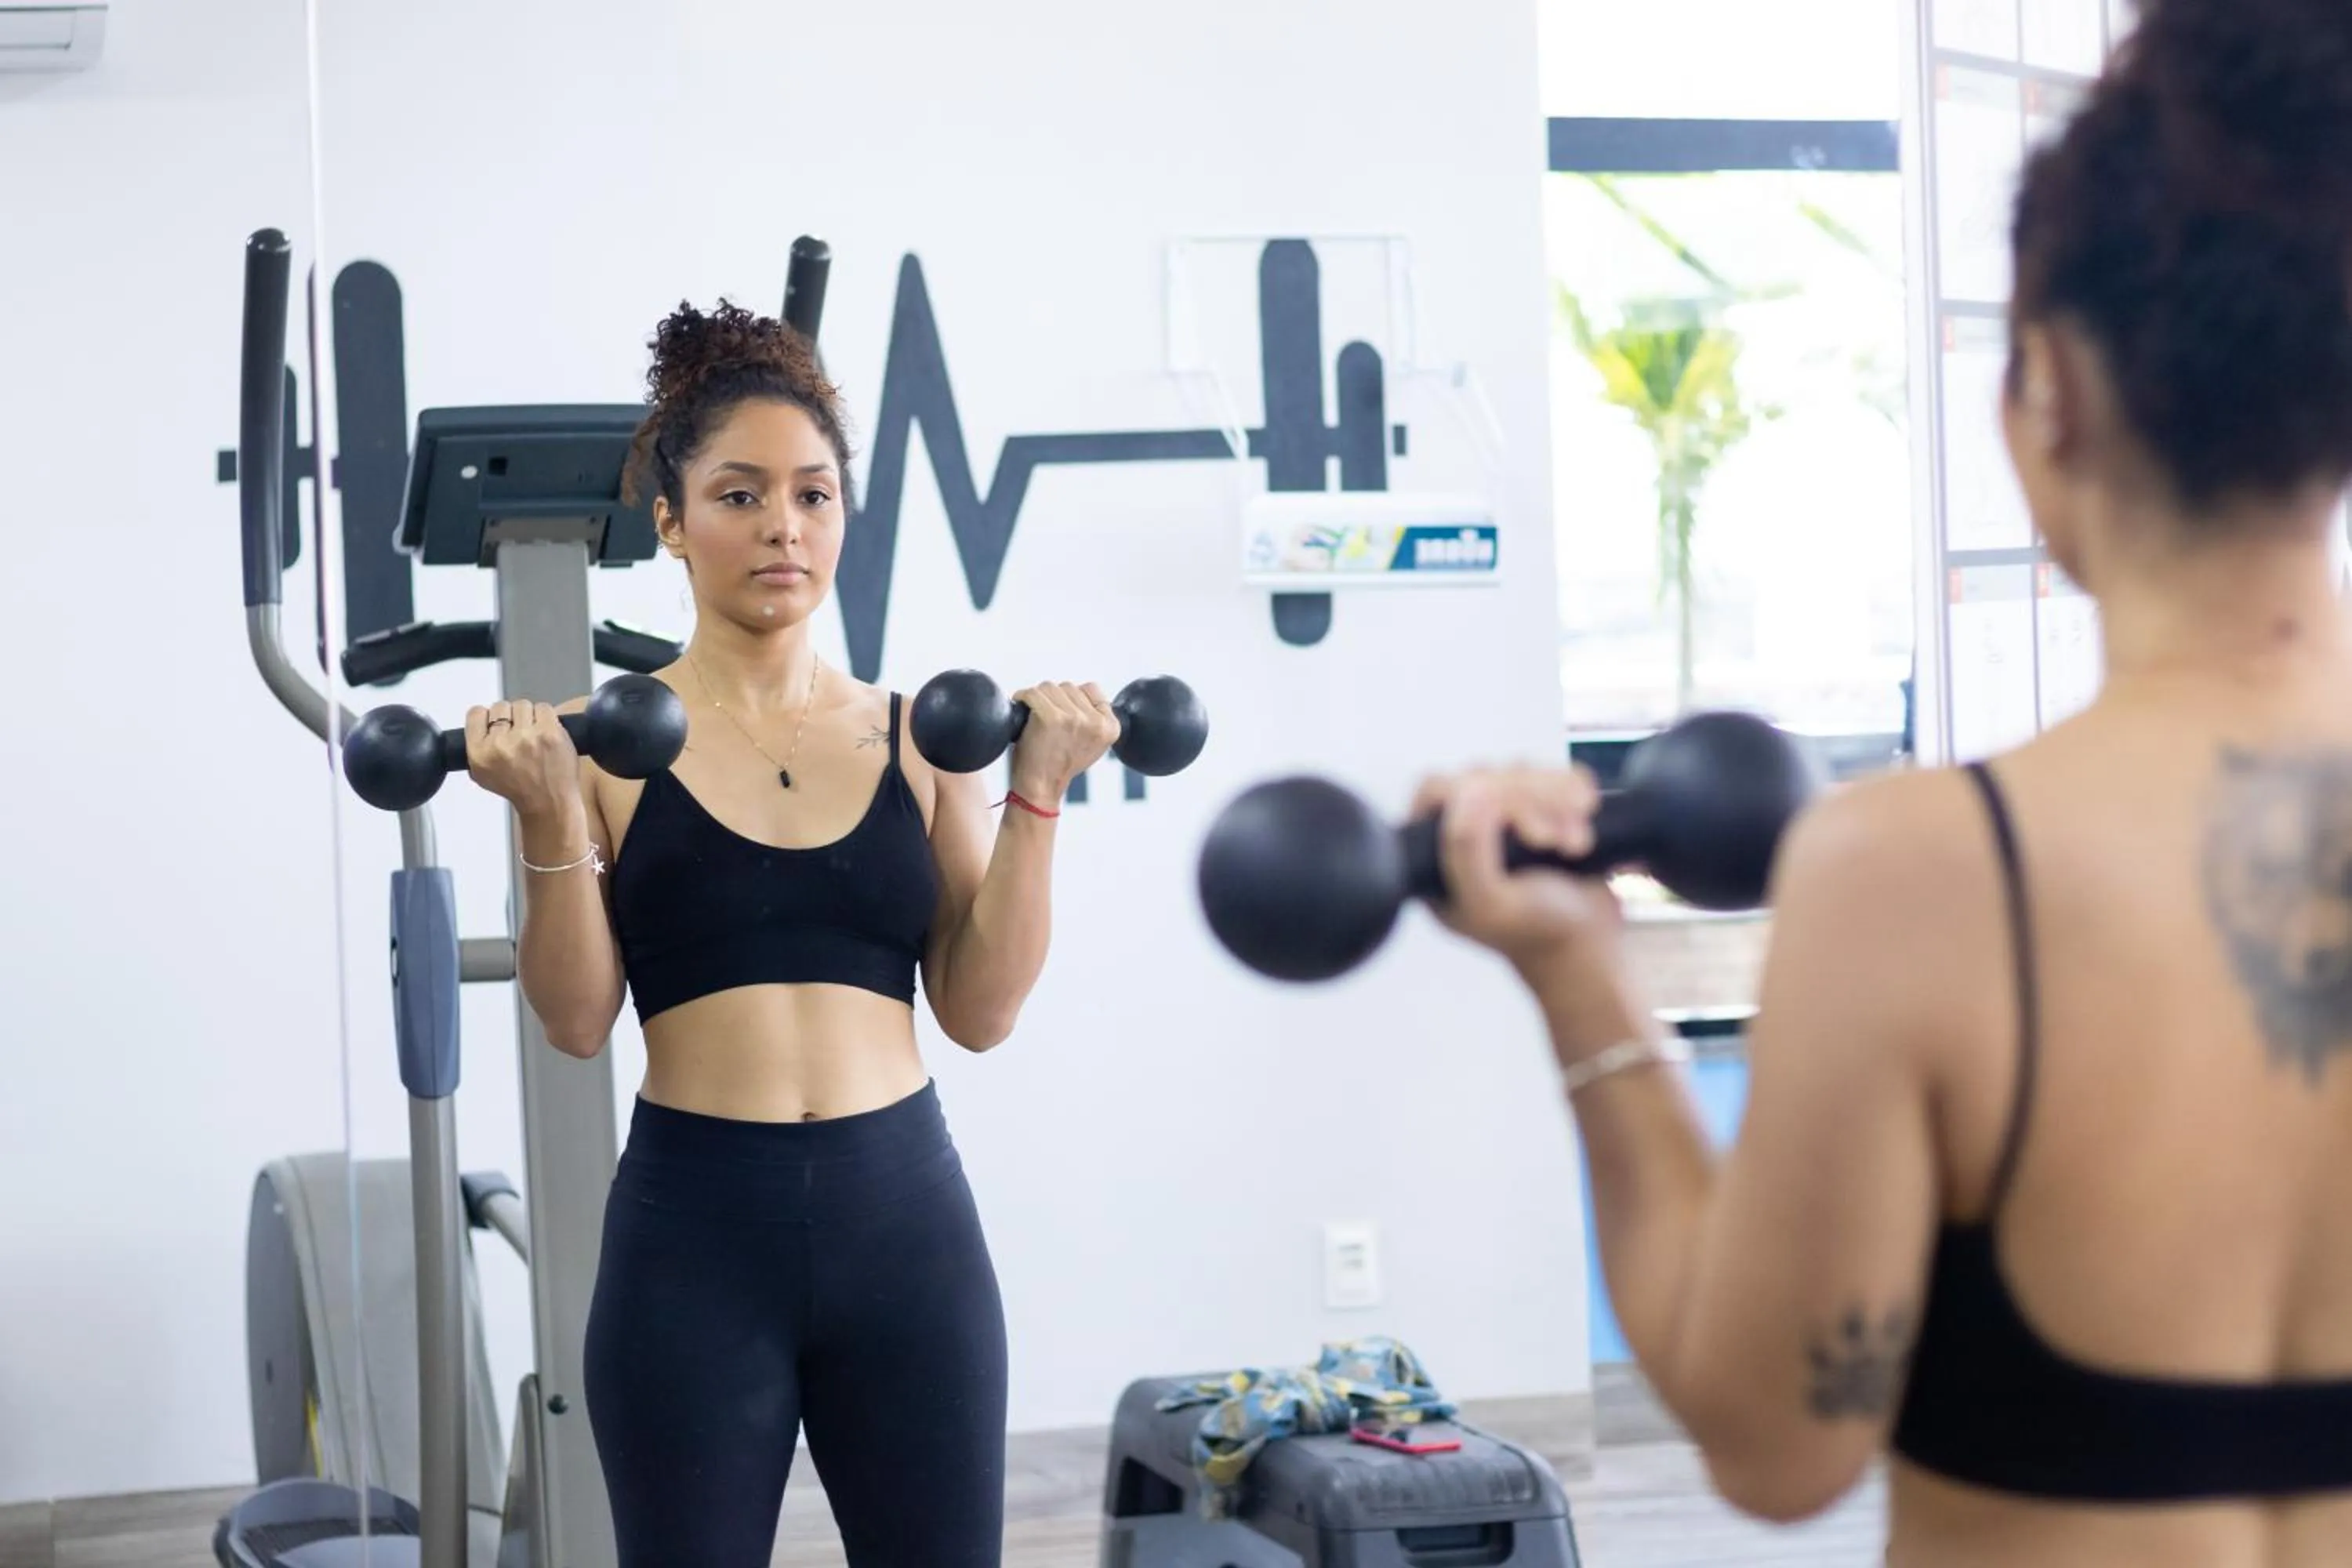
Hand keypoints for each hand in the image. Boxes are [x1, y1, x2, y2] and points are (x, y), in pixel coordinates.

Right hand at [466, 700, 581, 821]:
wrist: (549, 802)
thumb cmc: (519, 789)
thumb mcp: (482, 774)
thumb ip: (476, 746)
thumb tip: (481, 721)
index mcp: (479, 753)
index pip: (476, 714)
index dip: (487, 716)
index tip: (496, 723)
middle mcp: (500, 744)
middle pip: (501, 707)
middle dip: (510, 718)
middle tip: (519, 732)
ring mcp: (526, 737)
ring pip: (523, 705)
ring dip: (529, 717)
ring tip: (534, 734)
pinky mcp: (550, 732)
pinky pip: (544, 708)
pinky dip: (546, 717)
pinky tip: (546, 732)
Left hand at [1007, 681, 1119, 805]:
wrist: (1040, 788)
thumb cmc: (1059, 764)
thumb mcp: (1092, 743)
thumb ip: (1094, 719)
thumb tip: (1082, 691)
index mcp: (1111, 727)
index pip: (1091, 690)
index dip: (1073, 700)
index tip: (1063, 719)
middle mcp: (1096, 722)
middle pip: (1069, 687)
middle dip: (1054, 700)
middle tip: (1047, 725)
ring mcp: (1074, 718)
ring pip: (1049, 687)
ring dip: (1038, 700)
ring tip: (1035, 722)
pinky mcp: (1050, 717)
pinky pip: (1033, 693)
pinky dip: (1022, 698)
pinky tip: (1022, 710)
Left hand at [1411, 765, 1621, 974]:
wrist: (1591, 947)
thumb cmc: (1538, 933)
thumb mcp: (1490, 902)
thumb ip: (1465, 849)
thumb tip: (1470, 790)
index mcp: (1436, 855)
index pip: (1439, 790)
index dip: (1477, 795)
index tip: (1518, 828)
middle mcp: (1464, 832)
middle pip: (1483, 775)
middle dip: (1530, 803)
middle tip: (1553, 843)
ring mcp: (1502, 818)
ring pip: (1519, 771)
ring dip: (1556, 801)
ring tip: (1575, 844)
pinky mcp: (1539, 809)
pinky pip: (1550, 774)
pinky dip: (1573, 791)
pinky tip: (1586, 820)